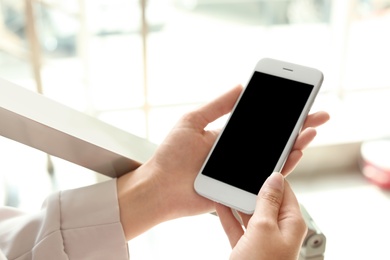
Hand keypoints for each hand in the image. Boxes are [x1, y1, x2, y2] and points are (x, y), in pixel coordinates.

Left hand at [117, 84, 328, 239]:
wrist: (160, 188)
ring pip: (276, 155)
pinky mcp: (242, 187)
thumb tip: (240, 85)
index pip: (260, 121)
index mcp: (228, 135)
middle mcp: (239, 152)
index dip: (279, 111)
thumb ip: (217, 105)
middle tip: (318, 113)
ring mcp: (242, 170)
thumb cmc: (170, 156)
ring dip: (296, 142)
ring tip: (312, 128)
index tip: (297, 97)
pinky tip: (297, 150)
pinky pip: (268, 177)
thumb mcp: (192, 121)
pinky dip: (285, 164)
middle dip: (297, 124)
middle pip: (274, 137)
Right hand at [216, 172, 306, 259]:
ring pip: (250, 214)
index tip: (260, 163)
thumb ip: (268, 201)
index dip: (272, 177)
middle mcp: (279, 231)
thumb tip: (275, 178)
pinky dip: (229, 216)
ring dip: (238, 201)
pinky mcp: (247, 248)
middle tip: (239, 174)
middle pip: (266, 201)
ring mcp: (262, 240)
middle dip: (252, 188)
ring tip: (227, 185)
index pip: (284, 191)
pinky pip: (238, 226)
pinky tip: (220, 204)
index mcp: (291, 223)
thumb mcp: (264, 227)